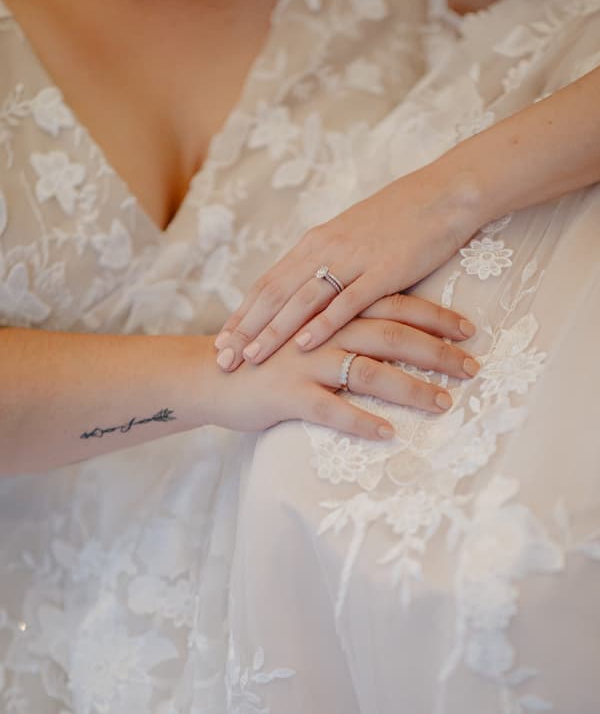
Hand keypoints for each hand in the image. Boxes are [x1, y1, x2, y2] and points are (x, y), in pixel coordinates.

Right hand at [211, 293, 479, 441]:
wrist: (212, 374)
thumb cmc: (266, 353)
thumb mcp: (309, 327)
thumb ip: (347, 321)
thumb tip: (393, 326)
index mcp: (332, 310)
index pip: (393, 305)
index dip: (434, 316)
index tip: (470, 330)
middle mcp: (323, 331)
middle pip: (390, 334)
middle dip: (436, 350)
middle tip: (473, 366)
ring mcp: (306, 362)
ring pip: (368, 371)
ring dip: (410, 387)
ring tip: (444, 403)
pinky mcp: (288, 394)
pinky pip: (330, 410)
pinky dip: (360, 422)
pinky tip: (388, 435)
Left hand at [215, 168, 478, 370]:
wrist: (442, 194)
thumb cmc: (398, 219)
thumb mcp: (350, 237)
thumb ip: (326, 262)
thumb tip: (306, 289)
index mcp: (314, 243)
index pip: (268, 283)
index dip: (243, 314)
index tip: (222, 341)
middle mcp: (325, 249)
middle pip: (274, 294)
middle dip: (246, 329)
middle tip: (223, 359)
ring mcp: (353, 259)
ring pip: (302, 300)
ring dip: (273, 331)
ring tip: (250, 358)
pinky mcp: (383, 270)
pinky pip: (346, 301)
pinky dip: (322, 324)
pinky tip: (303, 345)